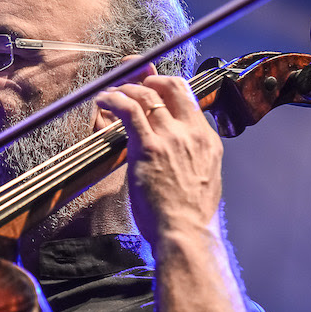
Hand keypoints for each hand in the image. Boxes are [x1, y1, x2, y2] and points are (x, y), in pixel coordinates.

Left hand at [94, 73, 222, 243]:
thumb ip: (193, 158)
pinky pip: (129, 109)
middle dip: (148, 78)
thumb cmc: (190, 216)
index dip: (168, 86)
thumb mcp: (204, 178)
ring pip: (146, 95)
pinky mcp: (149, 147)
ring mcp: (170, 138)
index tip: (153, 86)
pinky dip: (114, 99)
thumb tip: (179, 153)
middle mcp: (191, 133)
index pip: (188, 98)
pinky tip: (104, 100)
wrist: (186, 232)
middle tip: (131, 83)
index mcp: (207, 140)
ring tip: (112, 94)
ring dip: (125, 89)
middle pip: (170, 87)